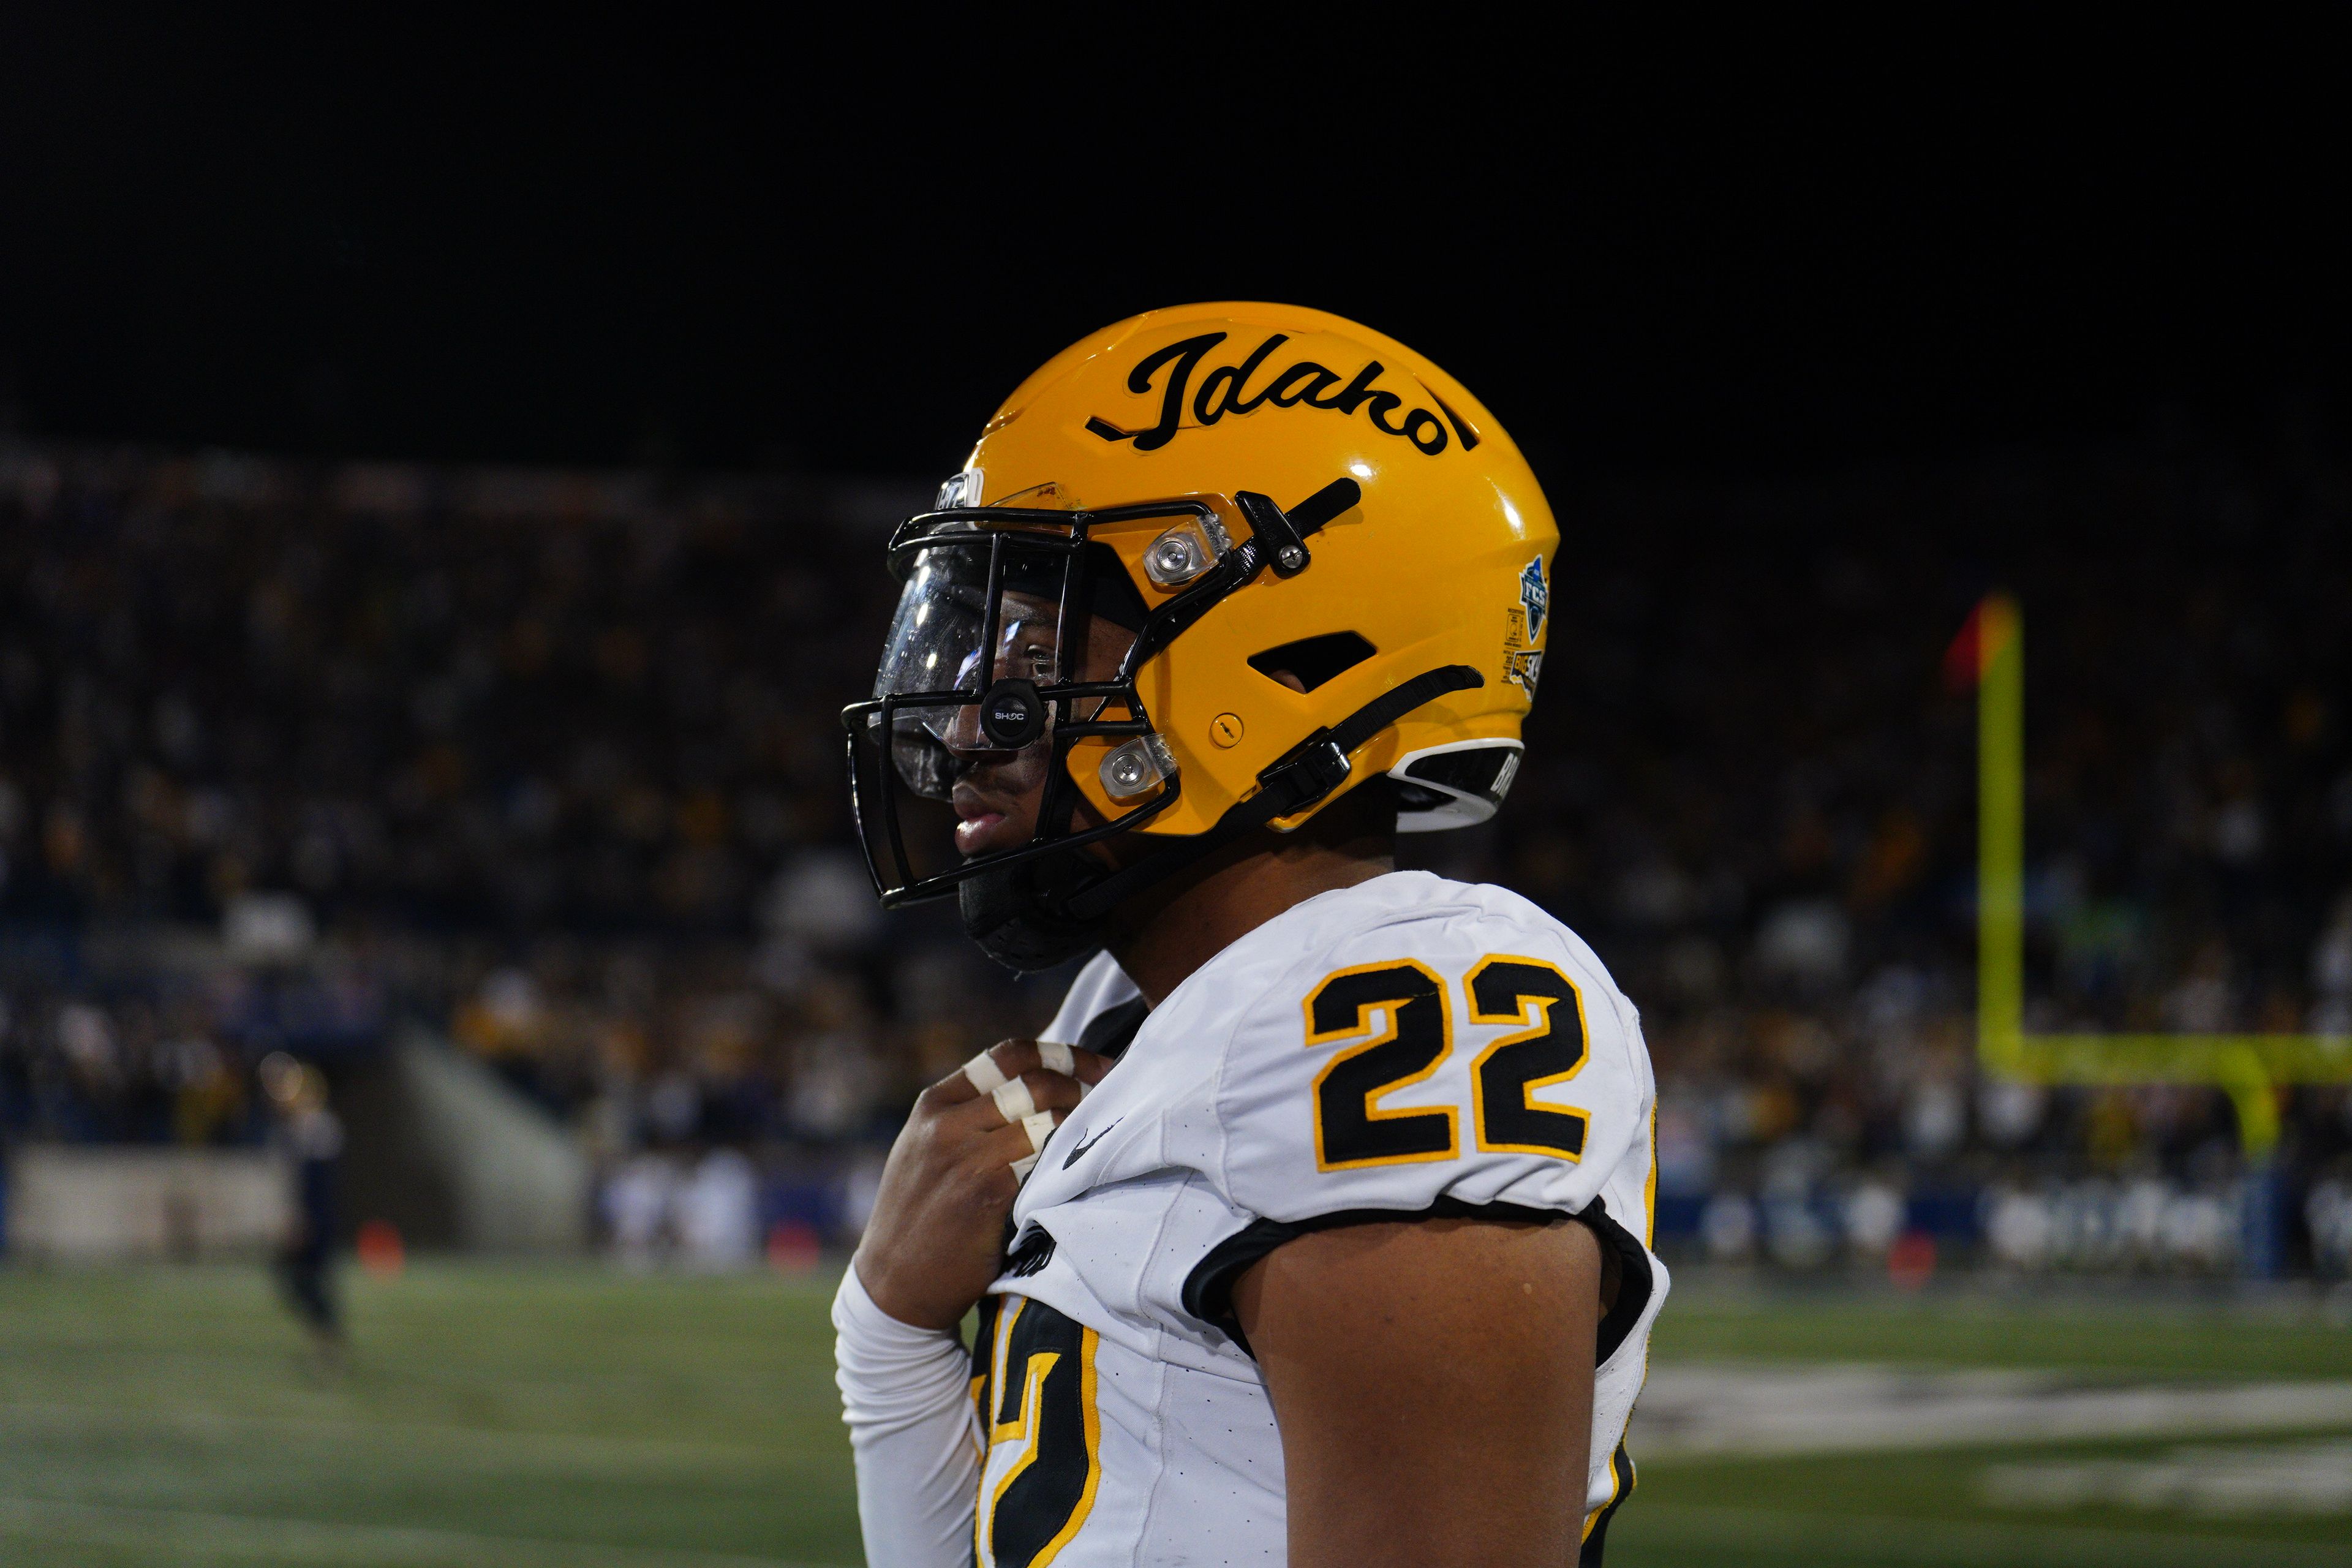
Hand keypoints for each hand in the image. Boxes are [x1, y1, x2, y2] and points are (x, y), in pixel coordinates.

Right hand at [852, 1039, 1111, 1330]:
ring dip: (1083, 1123)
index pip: (1009, 1055)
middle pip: (1034, 1081)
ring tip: (1107, 1131)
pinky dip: (1070, 1160)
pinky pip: (1044, 1162)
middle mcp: (947, 1123)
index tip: (1096, 1066)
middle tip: (1113, 1097)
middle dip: (1084, 1084)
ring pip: (1046, 1119)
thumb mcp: (928, 1148)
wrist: (893, 1283)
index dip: (1062, 1055)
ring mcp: (966, 1158)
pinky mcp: (987, 1194)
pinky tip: (1087, 1166)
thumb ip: (969, 1116)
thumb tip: (1040, 1089)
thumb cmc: (919, 1215)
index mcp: (935, 1104)